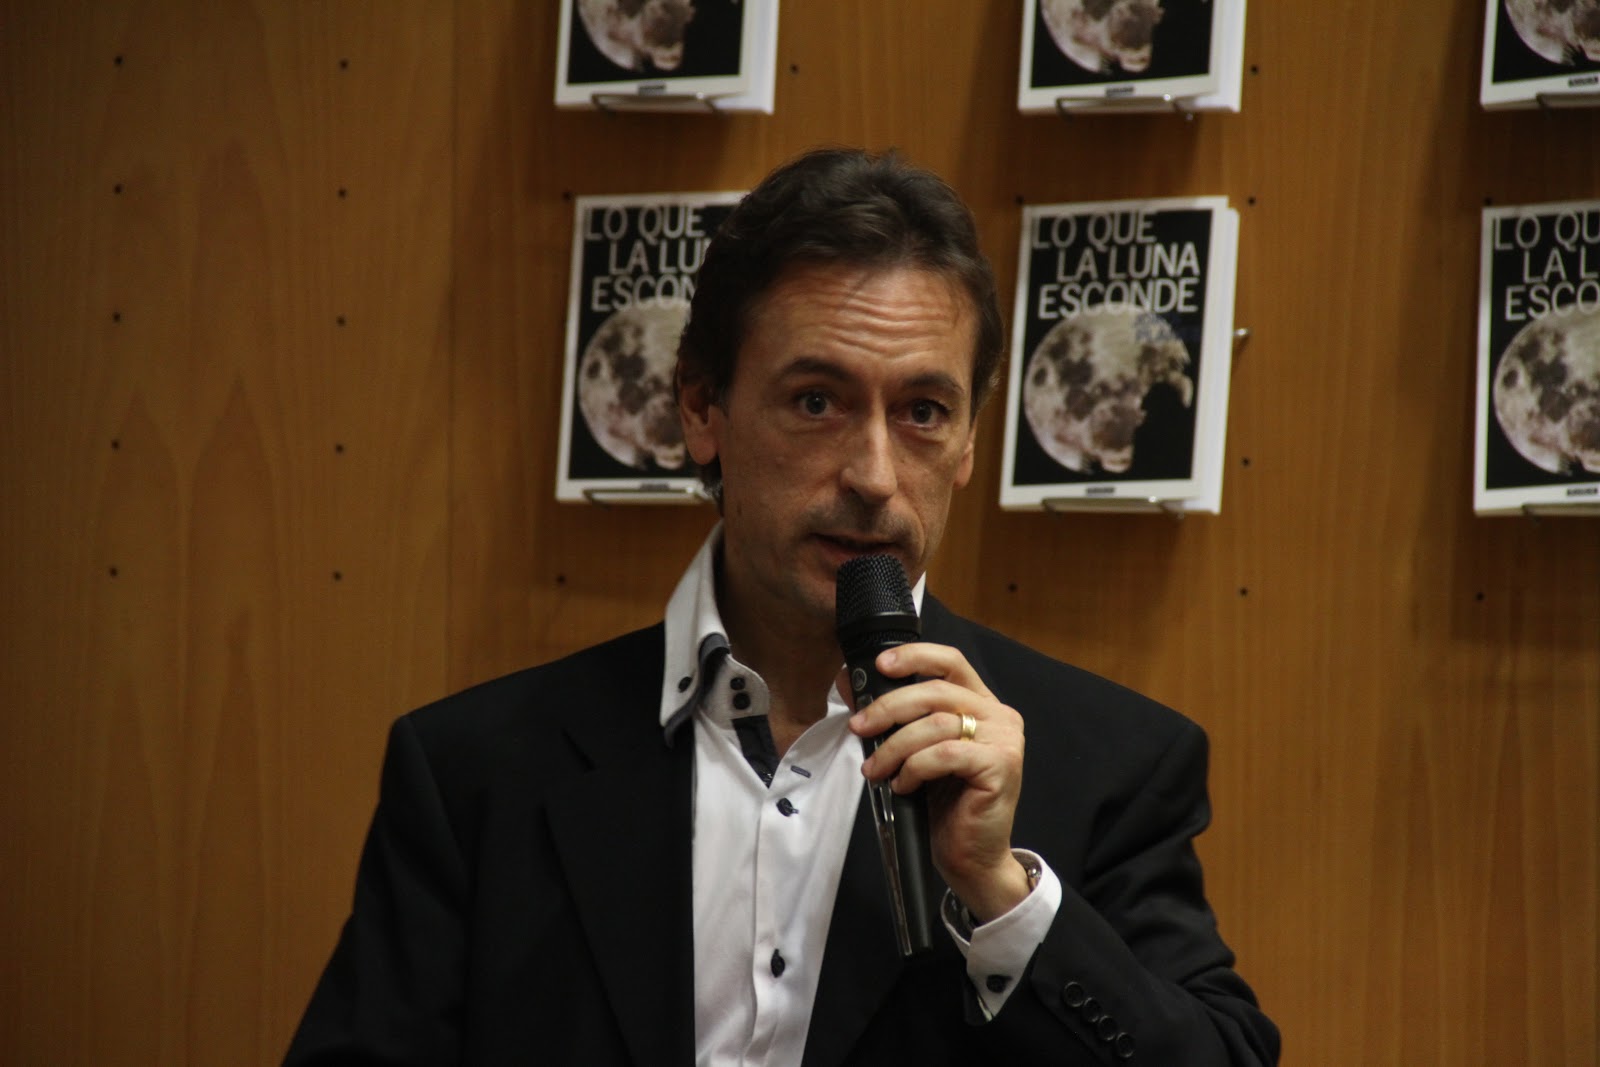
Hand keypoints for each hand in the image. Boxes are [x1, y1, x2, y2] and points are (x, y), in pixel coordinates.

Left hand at [841, 642, 1031, 922]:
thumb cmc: (944, 805)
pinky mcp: (1001, 766)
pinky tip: (903, 785)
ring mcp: (1004, 740)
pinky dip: (915, 768)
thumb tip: (852, 683)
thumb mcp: (914, 751)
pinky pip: (945, 754)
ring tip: (876, 769)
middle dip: (889, 707)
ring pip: (937, 723)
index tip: (880, 665)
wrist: (972, 857)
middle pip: (936, 691)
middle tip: (860, 727)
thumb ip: (895, 717)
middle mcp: (999, 715)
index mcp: (982, 704)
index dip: (915, 657)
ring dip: (896, 746)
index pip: (951, 662)